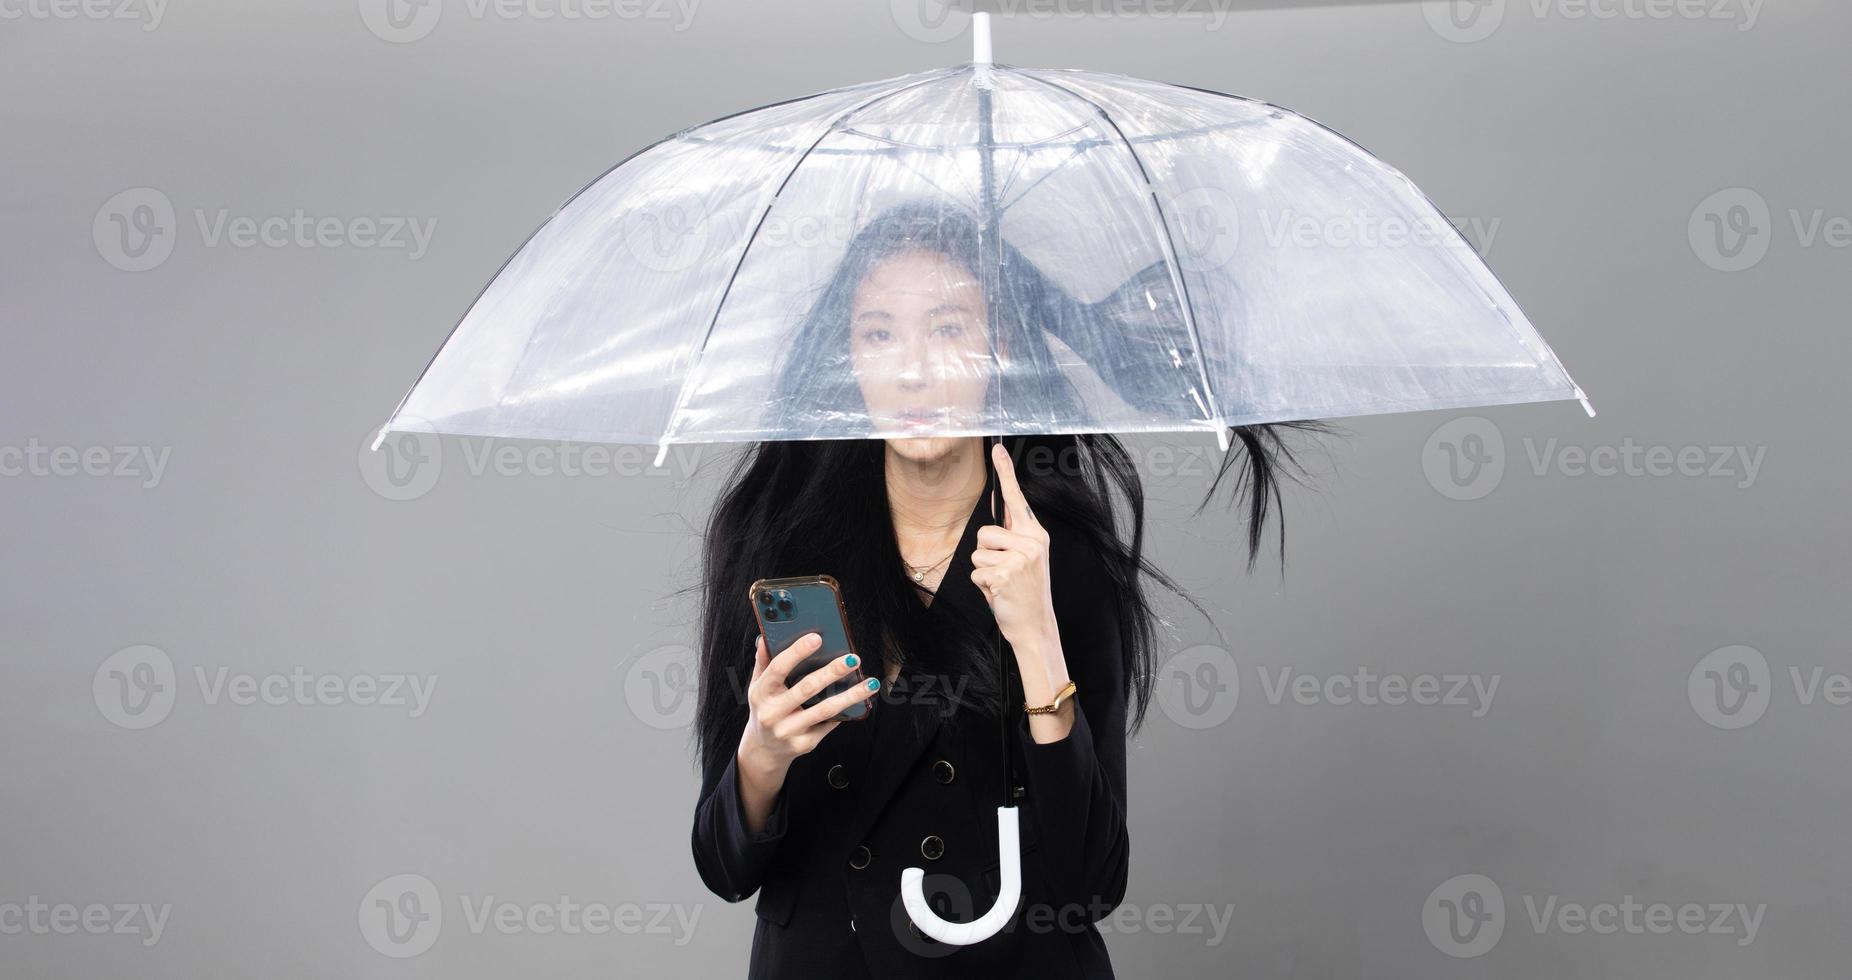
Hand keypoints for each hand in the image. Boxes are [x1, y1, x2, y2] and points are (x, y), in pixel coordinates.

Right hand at [737, 632, 879, 780]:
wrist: (764, 749)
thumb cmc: (765, 708)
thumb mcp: (757, 685)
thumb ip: (763, 661)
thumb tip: (765, 636)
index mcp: (761, 692)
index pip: (778, 668)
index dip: (797, 652)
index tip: (817, 638)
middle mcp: (772, 713)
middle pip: (807, 688)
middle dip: (832, 672)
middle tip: (853, 659)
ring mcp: (788, 731)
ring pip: (825, 710)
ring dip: (851, 695)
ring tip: (870, 683)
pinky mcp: (804, 744)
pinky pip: (829, 724)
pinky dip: (845, 712)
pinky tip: (861, 702)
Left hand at [971, 442, 1071, 711]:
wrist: (1037, 627)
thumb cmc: (1027, 593)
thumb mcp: (1027, 560)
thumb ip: (1013, 539)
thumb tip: (992, 524)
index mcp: (1037, 534)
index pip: (1017, 498)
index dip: (1006, 472)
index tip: (996, 448)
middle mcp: (1032, 542)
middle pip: (984, 532)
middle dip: (985, 554)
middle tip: (1004, 574)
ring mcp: (1019, 559)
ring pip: (976, 553)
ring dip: (983, 572)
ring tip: (1002, 585)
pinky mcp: (1004, 575)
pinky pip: (976, 573)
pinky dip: (982, 587)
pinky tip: (999, 595)